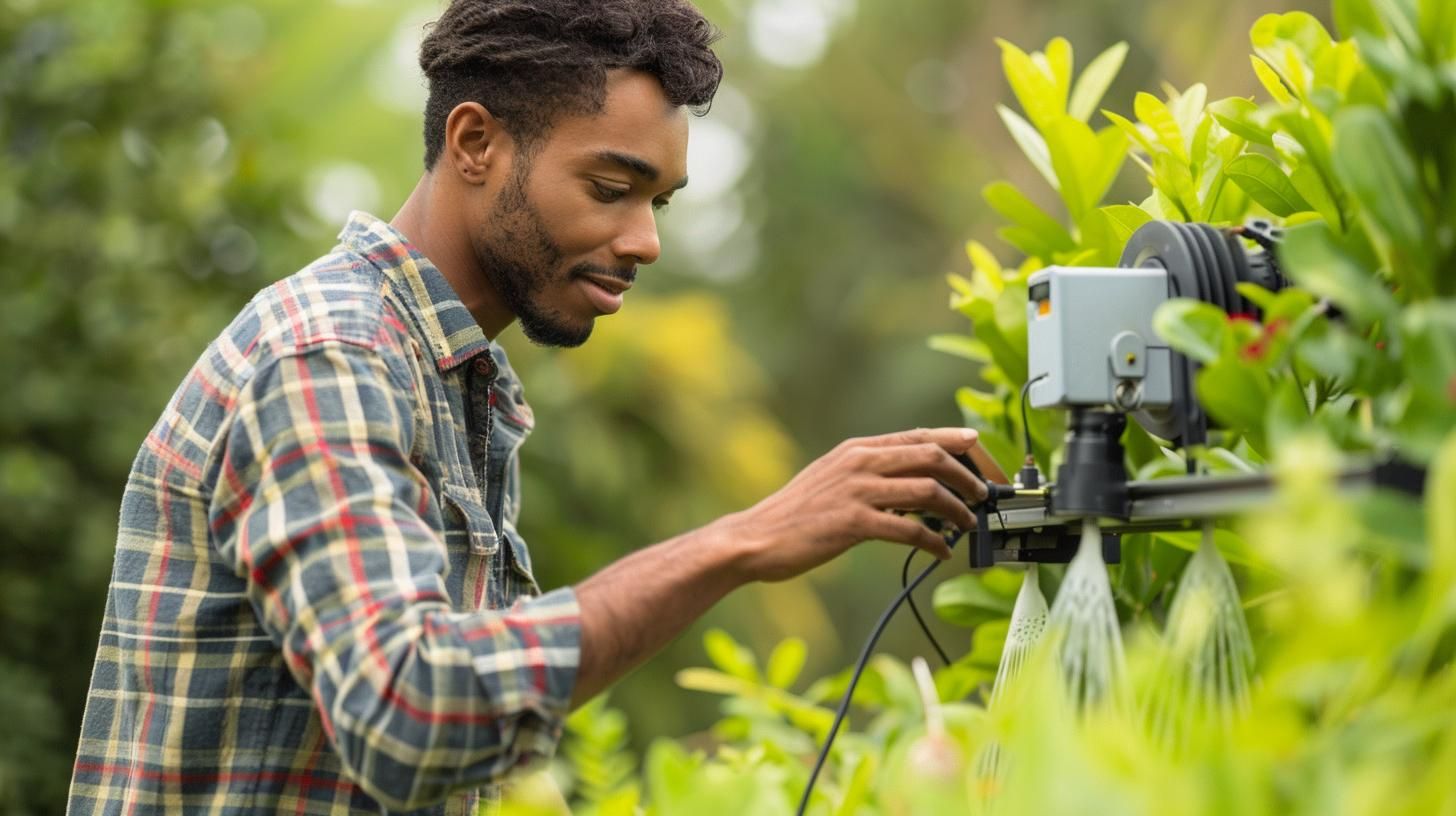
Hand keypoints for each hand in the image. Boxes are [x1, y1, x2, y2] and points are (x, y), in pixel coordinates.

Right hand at [722, 428, 990, 581]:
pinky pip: (909, 529)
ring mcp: (857, 491)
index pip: (918, 436)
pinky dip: (933, 540)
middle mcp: (860, 462)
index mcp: (857, 449)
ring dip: (957, 508)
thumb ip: (869, 473)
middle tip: (983, 495)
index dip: (956, 443)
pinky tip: (941, 551)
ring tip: (969, 524)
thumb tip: (913, 483)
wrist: (755, 538)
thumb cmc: (794, 515)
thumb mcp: (832, 478)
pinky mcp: (853, 523)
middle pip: (932, 455)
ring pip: (927, 489)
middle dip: (967, 475)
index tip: (980, 452)